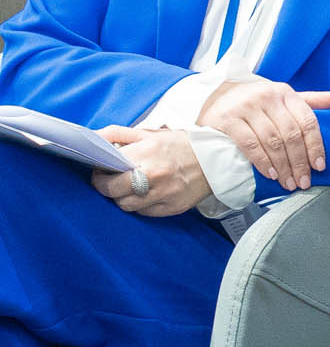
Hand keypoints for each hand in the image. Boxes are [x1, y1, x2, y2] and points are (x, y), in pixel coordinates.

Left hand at [94, 127, 212, 216]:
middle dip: (106, 186)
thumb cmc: (183, 145)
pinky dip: (142, 205)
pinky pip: (144, 212)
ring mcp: (163, 193)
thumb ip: (118, 134)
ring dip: (123, 197)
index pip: (106, 169)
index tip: (101, 169)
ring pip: (125, 205)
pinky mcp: (171, 208)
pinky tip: (149, 193)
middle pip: (111, 191)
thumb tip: (92, 138)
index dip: (99, 171)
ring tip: (132, 187)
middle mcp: (154, 175)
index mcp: (146, 152)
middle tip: (111, 181)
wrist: (219, 159)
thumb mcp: (150, 133)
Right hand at [198, 79, 329, 190]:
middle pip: (291, 135)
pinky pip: (250, 145)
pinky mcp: (228, 119)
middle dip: (299, 162)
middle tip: (303, 182)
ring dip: (282, 166)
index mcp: (285, 93)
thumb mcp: (283, 98)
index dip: (315, 146)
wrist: (216, 96)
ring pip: (272, 141)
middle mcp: (267, 97)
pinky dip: (262, 162)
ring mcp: (246, 107)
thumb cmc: (257, 101)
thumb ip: (310, 101)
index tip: (319, 166)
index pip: (307, 121)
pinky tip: (271, 174)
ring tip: (288, 183)